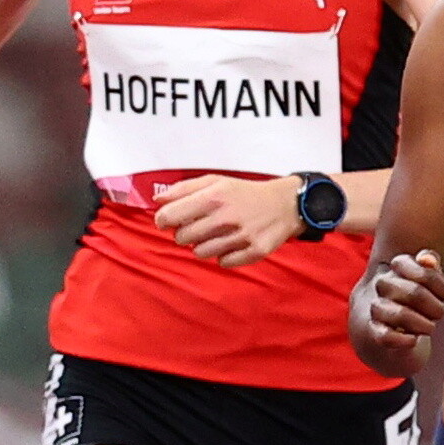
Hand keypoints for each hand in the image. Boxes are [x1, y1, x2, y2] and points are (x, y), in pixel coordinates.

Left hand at [156, 175, 302, 266]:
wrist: (285, 204)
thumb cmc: (245, 193)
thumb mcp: (216, 182)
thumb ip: (184, 188)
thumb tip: (158, 200)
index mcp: (214, 197)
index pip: (169, 216)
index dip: (164, 220)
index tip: (170, 220)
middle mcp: (226, 217)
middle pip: (182, 238)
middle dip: (185, 233)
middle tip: (200, 226)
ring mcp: (241, 236)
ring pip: (200, 253)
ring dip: (204, 245)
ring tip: (218, 234)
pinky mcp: (254, 251)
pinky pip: (224, 263)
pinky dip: (225, 256)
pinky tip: (233, 243)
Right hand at [364, 250, 443, 350]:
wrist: (390, 322)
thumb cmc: (415, 296)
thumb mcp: (427, 278)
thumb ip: (431, 265)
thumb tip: (429, 260)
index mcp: (398, 266)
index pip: (418, 267)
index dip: (437, 281)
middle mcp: (384, 284)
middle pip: (413, 292)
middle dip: (433, 306)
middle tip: (441, 313)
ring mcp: (377, 307)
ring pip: (400, 314)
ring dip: (421, 323)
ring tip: (430, 327)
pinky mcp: (375, 331)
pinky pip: (386, 336)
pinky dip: (403, 340)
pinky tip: (414, 339)